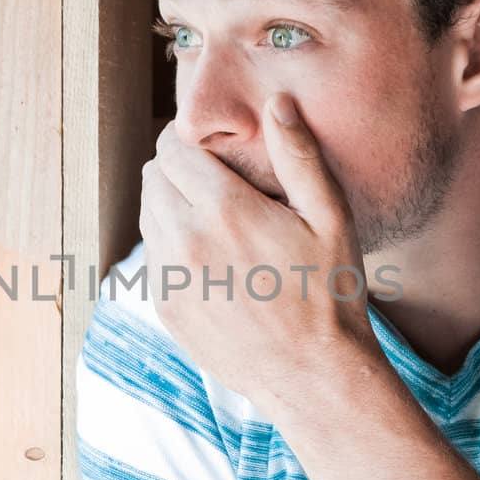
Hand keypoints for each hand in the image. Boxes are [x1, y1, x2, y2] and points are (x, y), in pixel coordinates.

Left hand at [138, 92, 380, 417]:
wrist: (313, 376)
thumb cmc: (331, 294)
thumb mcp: (330, 218)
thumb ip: (299, 155)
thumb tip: (277, 102)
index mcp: (224, 208)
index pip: (172, 148)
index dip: (188, 141)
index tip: (210, 150)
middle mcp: (186, 239)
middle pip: (154, 177)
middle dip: (177, 170)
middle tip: (214, 181)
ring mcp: (170, 277)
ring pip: (148, 215)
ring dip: (170, 206)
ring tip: (213, 218)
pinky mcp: (166, 306)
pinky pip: (152, 256)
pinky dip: (171, 246)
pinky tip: (211, 258)